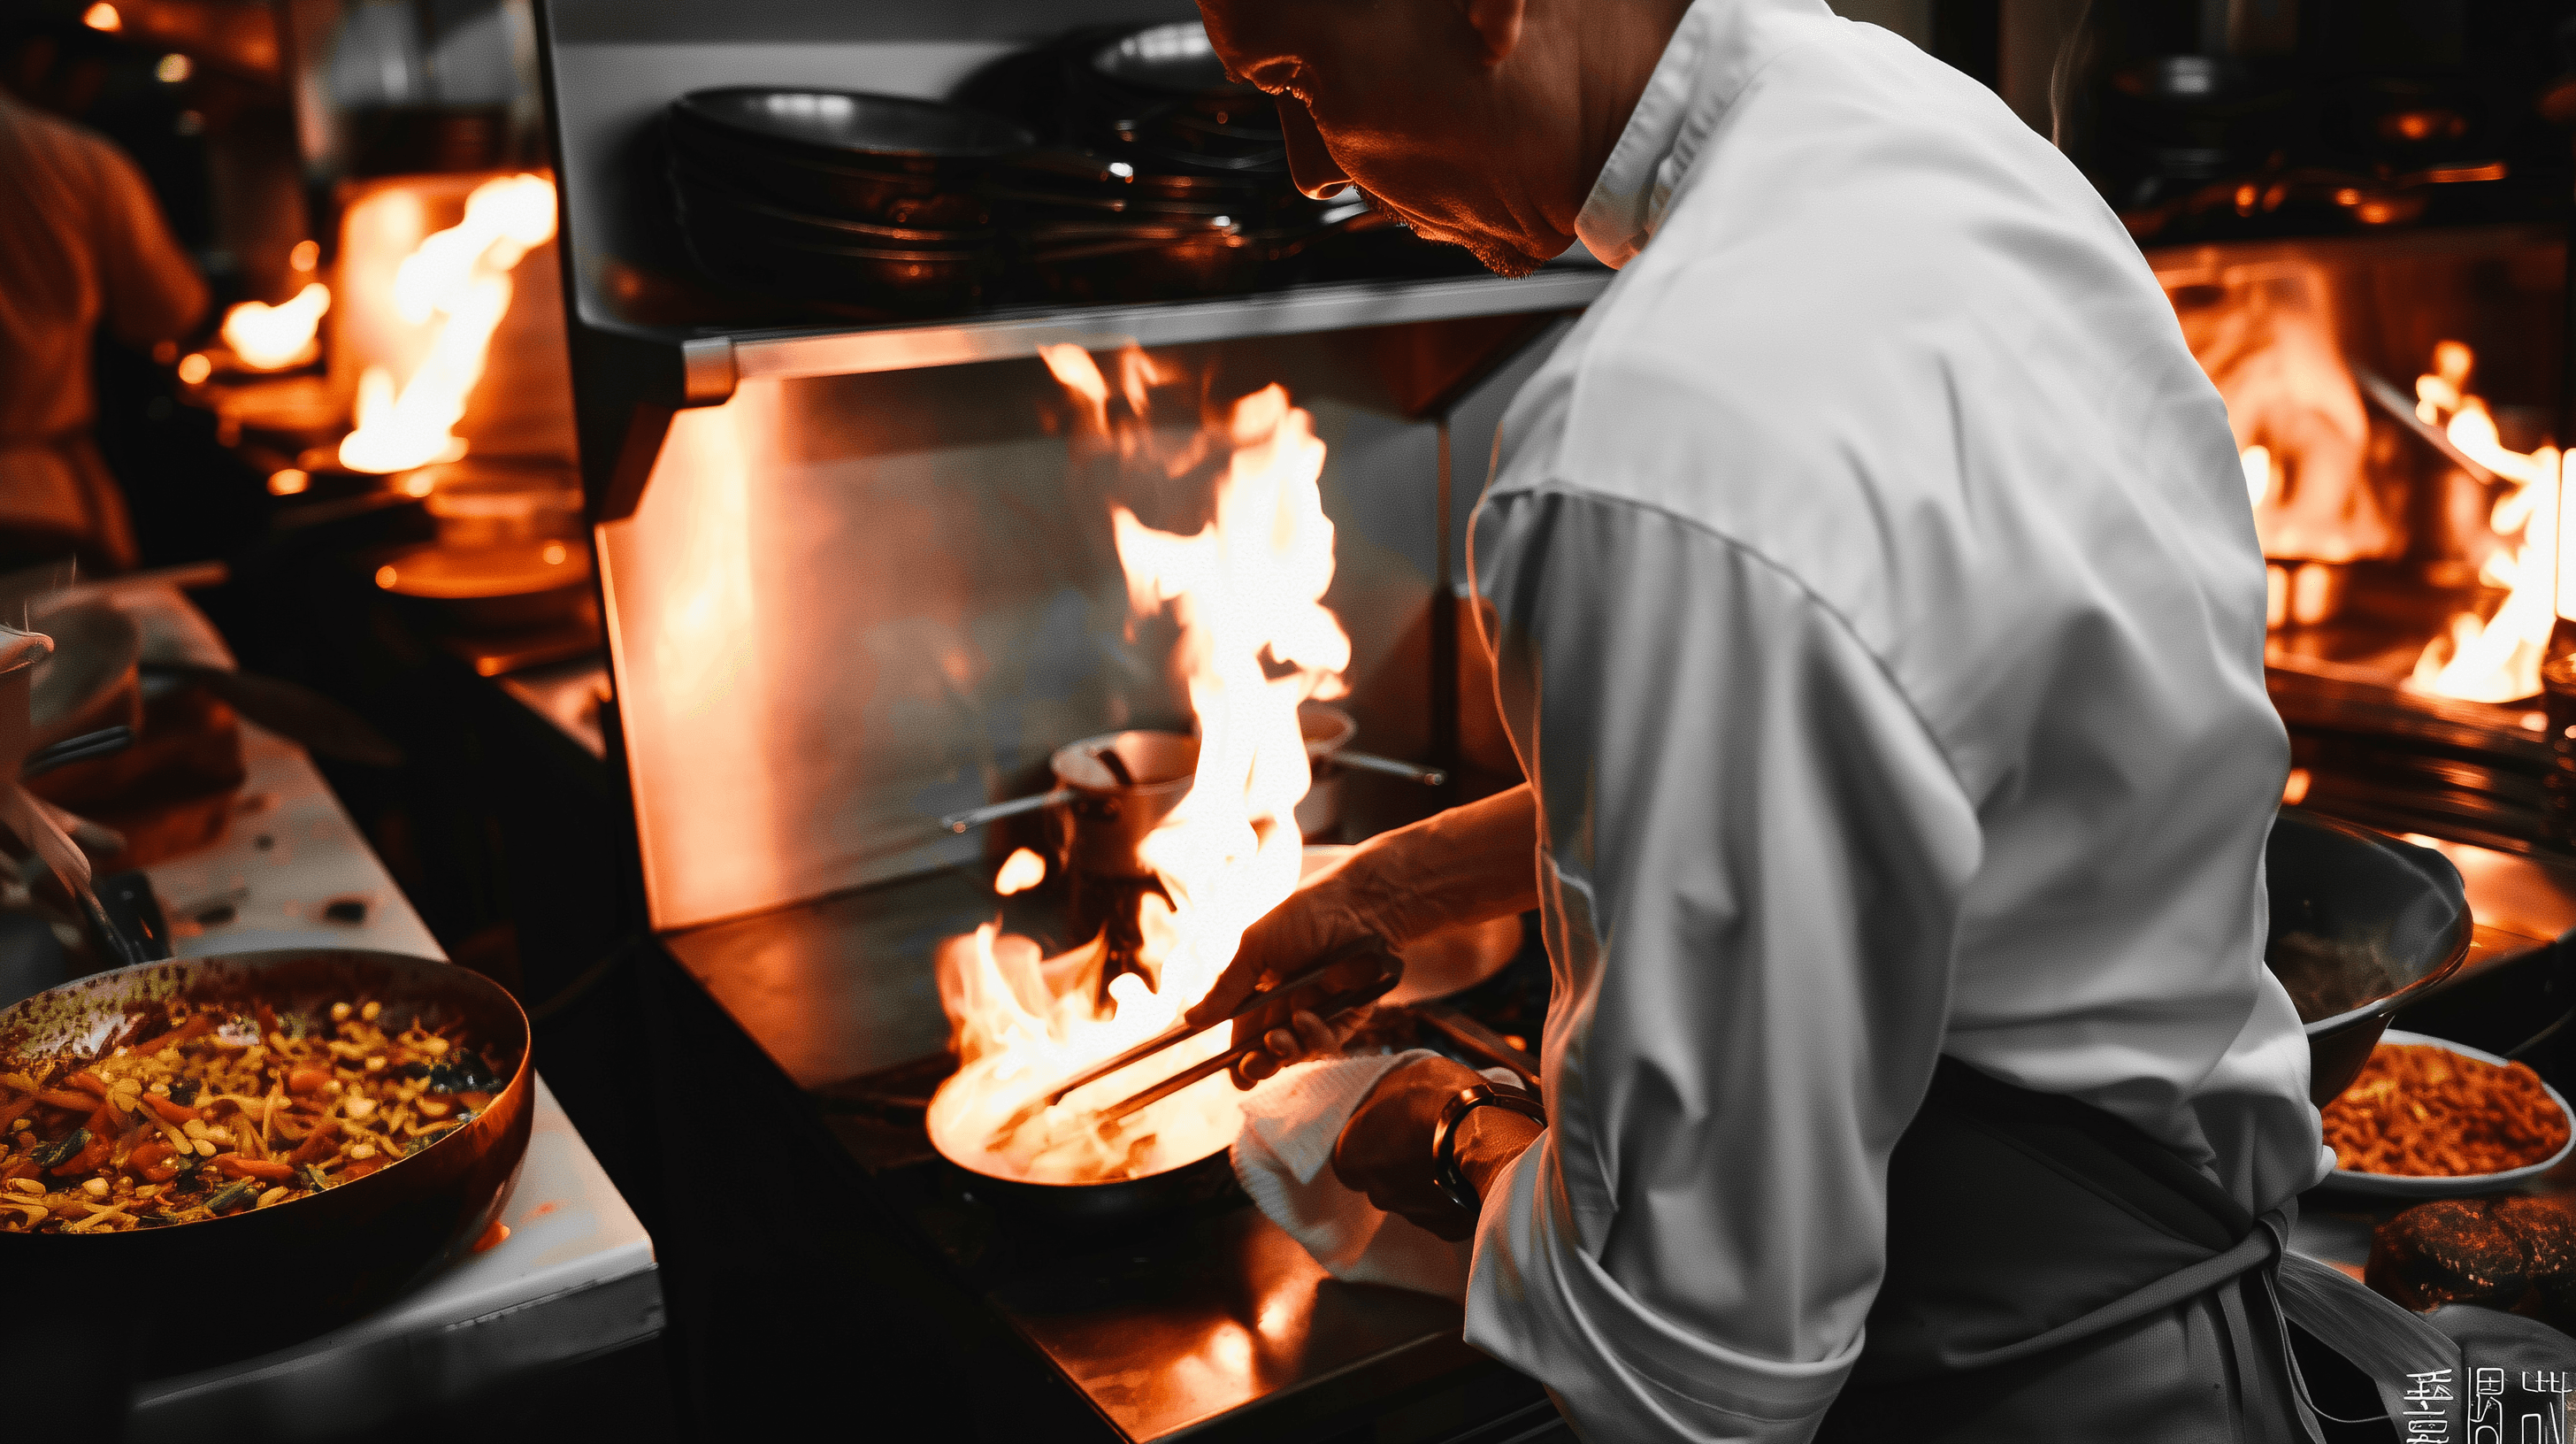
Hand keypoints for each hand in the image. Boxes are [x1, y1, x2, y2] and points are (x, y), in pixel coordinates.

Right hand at [1185, 854, 1398, 1086]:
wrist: (1359, 905)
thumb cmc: (1304, 918)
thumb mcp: (1256, 949)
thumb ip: (1227, 989)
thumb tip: (1191, 1021)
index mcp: (1263, 987)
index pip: (1245, 1032)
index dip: (1238, 1057)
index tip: (1231, 1074)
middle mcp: (1290, 1002)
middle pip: (1271, 1050)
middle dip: (1259, 1064)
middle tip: (1253, 1067)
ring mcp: (1320, 1010)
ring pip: (1299, 1051)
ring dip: (1285, 1052)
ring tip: (1279, 1038)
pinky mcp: (1350, 1014)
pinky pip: (1329, 1041)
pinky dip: (1315, 1038)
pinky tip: (1307, 1019)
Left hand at [1332, 1056, 1541, 1240]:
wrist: (1492, 1139)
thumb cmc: (1440, 1100)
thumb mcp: (1403, 1076)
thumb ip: (1383, 1098)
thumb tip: (1380, 1103)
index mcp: (1353, 1155)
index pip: (1350, 1155)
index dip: (1370, 1140)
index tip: (1390, 1127)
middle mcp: (1377, 1192)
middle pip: (1383, 1179)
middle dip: (1400, 1162)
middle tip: (1426, 1138)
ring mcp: (1413, 1215)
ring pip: (1415, 1197)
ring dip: (1428, 1179)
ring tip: (1454, 1155)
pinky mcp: (1447, 1229)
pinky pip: (1446, 1212)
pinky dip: (1455, 1197)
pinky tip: (1471, 1176)